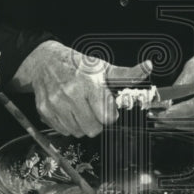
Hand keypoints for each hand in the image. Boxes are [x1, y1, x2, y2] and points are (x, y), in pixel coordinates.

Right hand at [11, 41, 151, 137]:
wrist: (45, 61)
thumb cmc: (77, 65)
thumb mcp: (103, 67)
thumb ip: (127, 74)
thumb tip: (148, 67)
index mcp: (89, 84)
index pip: (107, 116)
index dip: (110, 114)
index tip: (107, 107)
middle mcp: (71, 94)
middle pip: (93, 129)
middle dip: (97, 122)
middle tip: (93, 109)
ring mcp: (56, 104)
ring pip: (78, 132)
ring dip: (82, 125)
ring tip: (80, 109)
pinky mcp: (45, 111)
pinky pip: (63, 131)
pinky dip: (68, 125)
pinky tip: (68, 110)